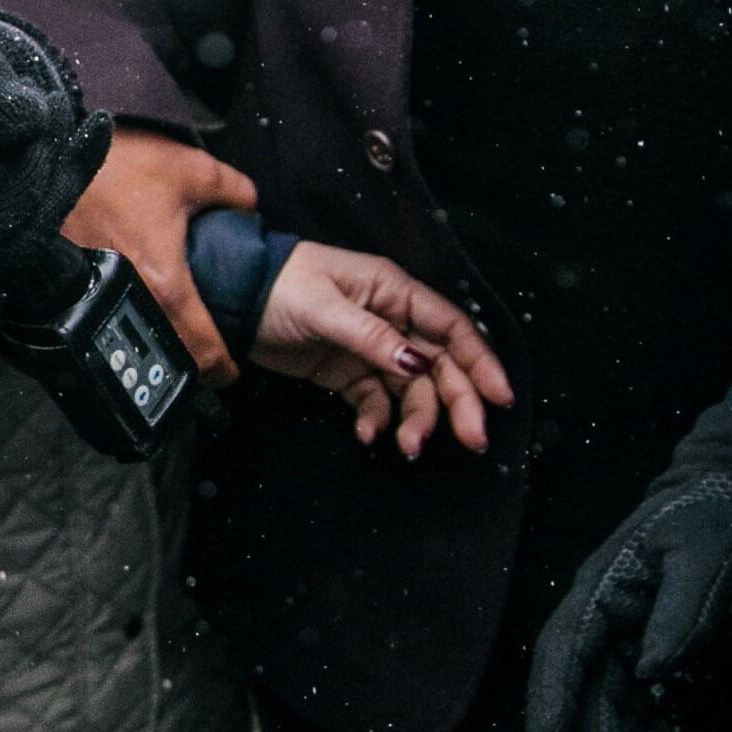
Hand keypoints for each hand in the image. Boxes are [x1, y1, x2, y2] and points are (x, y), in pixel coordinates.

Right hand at [65, 126, 256, 383]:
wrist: (47, 165)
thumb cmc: (114, 170)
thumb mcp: (188, 169)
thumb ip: (232, 190)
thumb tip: (249, 206)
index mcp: (166, 284)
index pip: (203, 350)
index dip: (223, 368)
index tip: (229, 370)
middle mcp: (132, 301)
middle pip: (167, 357)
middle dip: (189, 361)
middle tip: (204, 353)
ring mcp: (96, 301)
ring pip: (135, 342)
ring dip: (156, 345)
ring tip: (171, 334)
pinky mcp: (71, 289)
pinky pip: (104, 319)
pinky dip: (123, 321)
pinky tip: (133, 304)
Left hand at [251, 244, 511, 456]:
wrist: (230, 297)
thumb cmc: (279, 285)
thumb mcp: (326, 307)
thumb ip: (372, 337)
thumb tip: (415, 364)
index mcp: (394, 292)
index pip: (451, 328)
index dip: (480, 362)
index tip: (500, 398)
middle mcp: (390, 320)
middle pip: (438, 365)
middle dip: (457, 403)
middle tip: (470, 440)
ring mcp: (369, 349)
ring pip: (409, 389)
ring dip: (415, 419)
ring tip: (407, 446)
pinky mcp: (345, 373)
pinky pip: (374, 401)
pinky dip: (376, 419)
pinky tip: (367, 433)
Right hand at [526, 462, 731, 731]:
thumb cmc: (715, 513)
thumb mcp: (703, 553)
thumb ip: (679, 611)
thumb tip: (651, 669)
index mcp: (602, 589)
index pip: (566, 648)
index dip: (552, 698)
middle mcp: (609, 624)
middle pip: (592, 695)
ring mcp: (635, 648)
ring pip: (619, 715)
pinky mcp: (666, 667)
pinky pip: (653, 718)